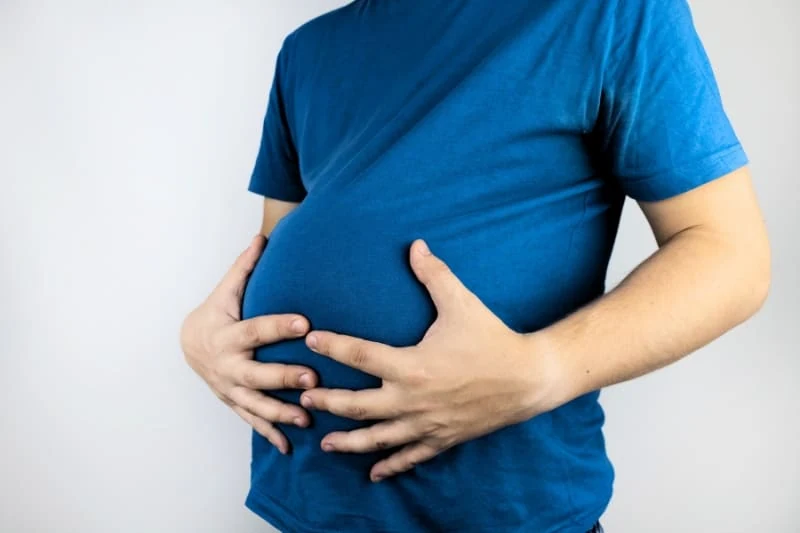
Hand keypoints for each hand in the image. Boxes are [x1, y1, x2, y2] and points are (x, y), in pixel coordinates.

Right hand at [180, 235, 318, 453]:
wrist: (189, 344)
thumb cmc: (216, 314)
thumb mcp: (226, 291)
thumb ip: (245, 268)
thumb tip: (262, 236)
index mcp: (227, 334)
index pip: (256, 329)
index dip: (279, 326)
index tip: (305, 323)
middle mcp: (227, 365)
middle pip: (255, 374)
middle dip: (282, 377)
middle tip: (312, 378)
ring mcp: (229, 388)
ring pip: (255, 403)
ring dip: (280, 412)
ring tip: (307, 418)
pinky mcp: (234, 402)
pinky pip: (252, 420)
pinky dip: (269, 434)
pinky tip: (288, 446)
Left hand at [299, 239, 559, 480]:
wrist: (529, 378)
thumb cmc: (493, 339)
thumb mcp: (462, 303)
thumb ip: (434, 274)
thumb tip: (415, 244)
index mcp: (412, 365)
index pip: (361, 355)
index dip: (333, 346)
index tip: (310, 339)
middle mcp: (413, 400)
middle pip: (358, 405)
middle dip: (328, 401)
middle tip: (304, 396)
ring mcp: (426, 424)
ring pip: (378, 439)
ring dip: (348, 441)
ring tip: (324, 443)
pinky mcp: (442, 439)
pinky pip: (410, 457)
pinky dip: (390, 466)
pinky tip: (373, 475)